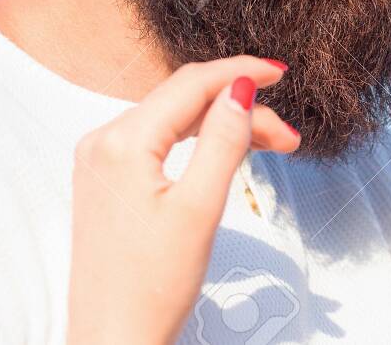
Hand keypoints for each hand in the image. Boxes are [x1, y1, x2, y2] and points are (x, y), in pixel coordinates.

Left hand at [66, 56, 299, 344]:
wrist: (113, 341)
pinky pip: (159, 142)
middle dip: (240, 108)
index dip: (240, 72)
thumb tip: (241, 88)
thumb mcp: (200, 209)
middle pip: (184, 101)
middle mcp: (103, 142)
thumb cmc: (152, 286)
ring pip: (174, 120)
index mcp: (121, 142)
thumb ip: (223, 141)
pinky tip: (226, 152)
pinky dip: (197, 142)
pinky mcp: (107, 181)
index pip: (190, 83)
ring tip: (272, 146)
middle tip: (288, 137)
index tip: (281, 72)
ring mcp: (101, 161)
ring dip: (222, 125)